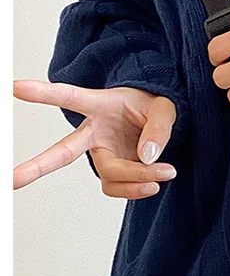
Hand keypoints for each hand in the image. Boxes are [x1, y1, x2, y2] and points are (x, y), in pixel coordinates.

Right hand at [13, 80, 177, 198]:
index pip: (70, 97)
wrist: (161, 121)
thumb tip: (147, 157)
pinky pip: (118, 188)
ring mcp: (101, 154)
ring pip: (110, 175)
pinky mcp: (111, 172)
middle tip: (9, 180)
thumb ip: (159, 128)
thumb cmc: (154, 107)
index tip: (15, 87)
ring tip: (168, 171)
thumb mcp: (164, 108)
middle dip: (37, 166)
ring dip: (138, 178)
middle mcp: (94, 133)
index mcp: (100, 107)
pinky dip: (138, 189)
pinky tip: (154, 182)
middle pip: (64, 151)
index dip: (44, 93)